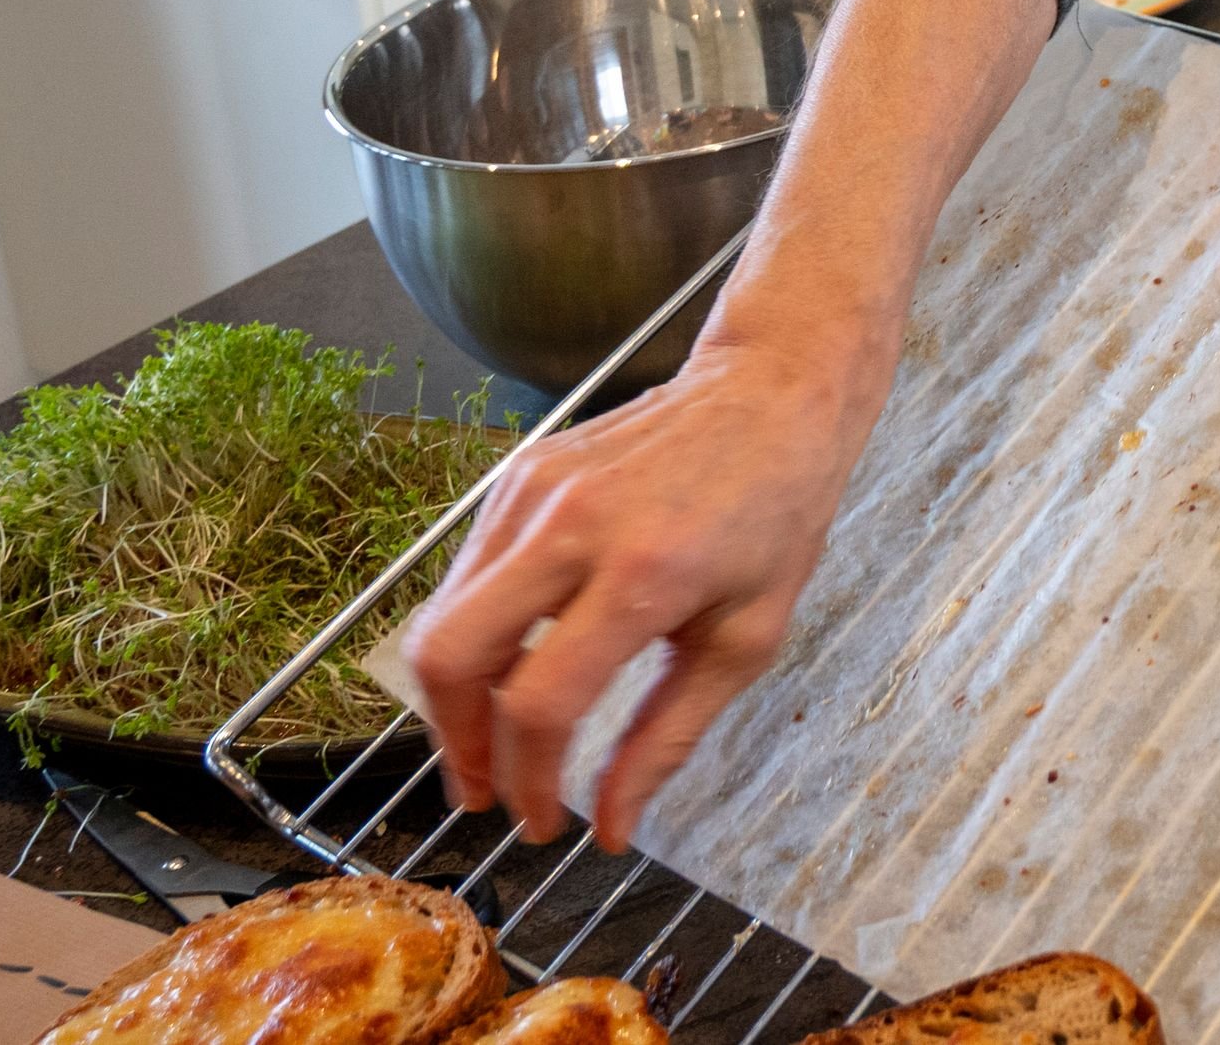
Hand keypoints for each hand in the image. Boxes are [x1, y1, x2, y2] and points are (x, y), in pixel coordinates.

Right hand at [400, 343, 866, 850]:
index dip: (528, 780)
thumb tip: (612, 827)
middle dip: (454, 743)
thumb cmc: (776, 513)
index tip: (542, 821)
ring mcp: (534, 489)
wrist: (772, 392)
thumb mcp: (748, 638)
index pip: (540, 702)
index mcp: (642, 574)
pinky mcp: (519, 471)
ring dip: (455, 694)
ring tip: (493, 740)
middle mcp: (572, 526)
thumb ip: (669, 737)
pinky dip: (473, 632)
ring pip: (443, 615)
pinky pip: (467, 572)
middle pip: (451, 656)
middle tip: (485, 789)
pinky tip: (512, 662)